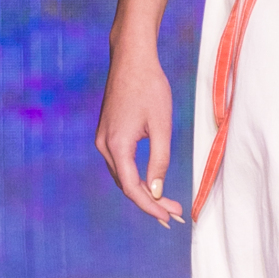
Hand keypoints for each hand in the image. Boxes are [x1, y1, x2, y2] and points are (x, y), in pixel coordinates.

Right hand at [95, 37, 187, 227]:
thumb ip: (159, 160)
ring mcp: (103, 139)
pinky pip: (119, 163)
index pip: (132, 188)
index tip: (169, 218)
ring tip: (167, 202)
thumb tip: (156, 190)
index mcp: (117, 146)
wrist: (131, 59)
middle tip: (175, 213)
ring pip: (122, 175)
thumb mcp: (161, 126)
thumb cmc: (149, 88)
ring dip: (143, 191)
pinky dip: (135, 176)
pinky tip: (150, 182)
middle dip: (150, 202)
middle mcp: (104, 146)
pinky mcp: (107, 133)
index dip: (151, 207)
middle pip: (126, 185)